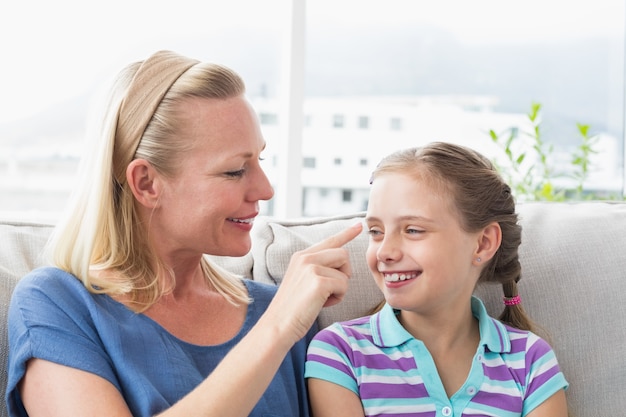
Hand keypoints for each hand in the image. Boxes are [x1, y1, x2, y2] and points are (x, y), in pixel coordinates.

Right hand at [263, 222, 362, 343]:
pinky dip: (337, 298)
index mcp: (301, 256)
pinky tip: (322, 304)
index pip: (330, 240)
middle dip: (344, 274)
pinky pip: (343, 286)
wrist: (277, 325)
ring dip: (340, 288)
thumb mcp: (302, 281)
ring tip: (322, 298)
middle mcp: (306, 257)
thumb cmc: (293, 309)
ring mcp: (311, 267)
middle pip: (343, 255)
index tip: (360, 225)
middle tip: (331, 289)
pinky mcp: (318, 281)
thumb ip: (318, 269)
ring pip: (345, 272)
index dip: (347, 233)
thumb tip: (342, 267)